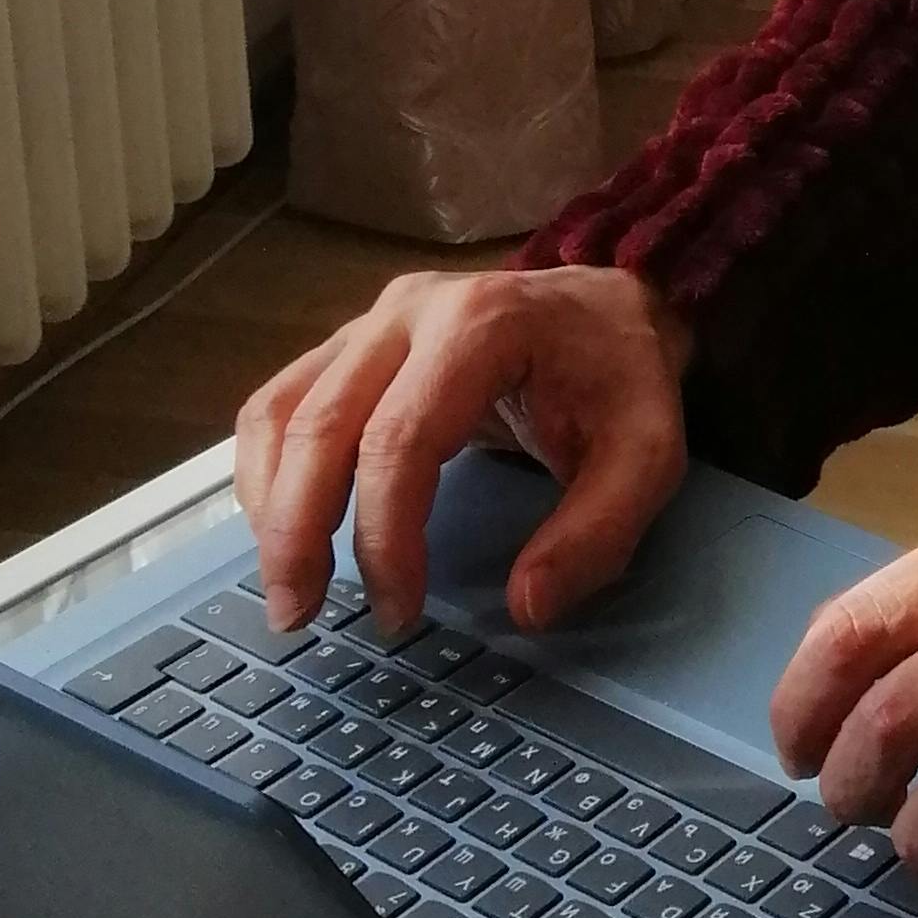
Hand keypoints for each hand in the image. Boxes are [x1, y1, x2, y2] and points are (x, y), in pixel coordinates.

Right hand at [232, 264, 693, 637]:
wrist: (611, 303)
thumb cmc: (623, 375)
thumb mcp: (649, 453)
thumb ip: (598, 532)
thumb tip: (526, 607)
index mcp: (482, 326)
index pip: (400, 441)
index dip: (384, 536)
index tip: (398, 610)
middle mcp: (410, 311)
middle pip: (319, 425)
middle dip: (297, 531)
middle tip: (298, 614)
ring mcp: (372, 320)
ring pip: (280, 411)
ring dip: (268, 505)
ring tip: (287, 584)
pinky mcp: (351, 341)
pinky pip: (281, 402)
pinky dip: (267, 471)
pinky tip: (284, 529)